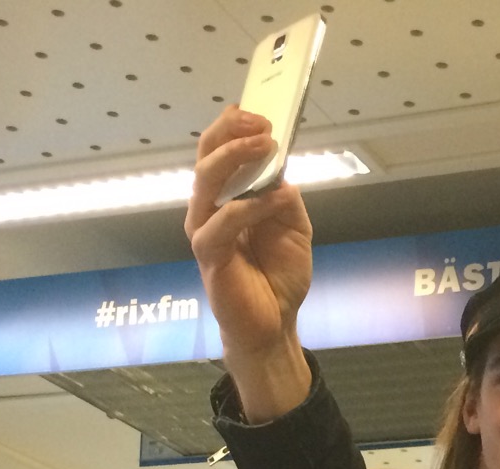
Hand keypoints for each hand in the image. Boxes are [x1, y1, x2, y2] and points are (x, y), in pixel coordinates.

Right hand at [184, 104, 314, 418]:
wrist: (274, 325)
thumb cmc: (277, 276)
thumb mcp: (294, 228)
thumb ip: (285, 198)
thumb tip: (283, 169)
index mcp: (226, 199)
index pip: (218, 152)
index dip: (233, 126)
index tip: (258, 111)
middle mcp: (209, 210)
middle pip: (206, 157)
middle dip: (231, 132)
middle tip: (262, 123)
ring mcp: (205, 231)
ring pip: (207, 182)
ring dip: (236, 158)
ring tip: (266, 144)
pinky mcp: (209, 256)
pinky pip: (224, 222)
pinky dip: (251, 206)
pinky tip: (277, 197)